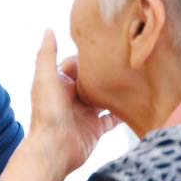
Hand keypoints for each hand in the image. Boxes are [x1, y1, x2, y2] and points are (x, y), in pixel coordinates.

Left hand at [0, 30, 120, 180]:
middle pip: (92, 80)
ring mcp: (84, 114)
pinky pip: (112, 119)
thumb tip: (48, 30)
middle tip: (126, 60)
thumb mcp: (45, 78)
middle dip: (105, 72)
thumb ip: (47, 54)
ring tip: (134, 79)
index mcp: (59, 83)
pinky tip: (135, 104)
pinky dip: (122, 113)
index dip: (88, 56)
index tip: (107, 45)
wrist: (54, 150)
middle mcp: (72, 97)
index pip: (75, 64)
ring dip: (115, 91)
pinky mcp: (95, 129)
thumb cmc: (47, 114)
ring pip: (104, 98)